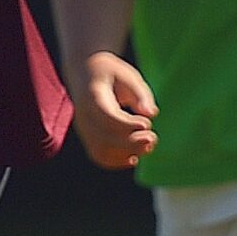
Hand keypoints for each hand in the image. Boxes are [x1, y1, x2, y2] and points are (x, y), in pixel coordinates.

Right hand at [72, 52, 158, 168]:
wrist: (84, 73)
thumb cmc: (111, 73)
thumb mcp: (127, 76)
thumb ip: (140, 94)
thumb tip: (151, 114)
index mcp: (93, 96)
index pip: (106, 116)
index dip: (127, 125)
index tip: (147, 124)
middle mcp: (84, 116)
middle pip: (103, 138)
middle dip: (131, 143)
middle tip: (152, 137)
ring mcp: (84, 129)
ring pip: (101, 151)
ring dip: (127, 153)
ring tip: (148, 146)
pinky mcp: (88, 138)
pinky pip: (99, 156)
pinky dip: (117, 161)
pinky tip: (134, 157)